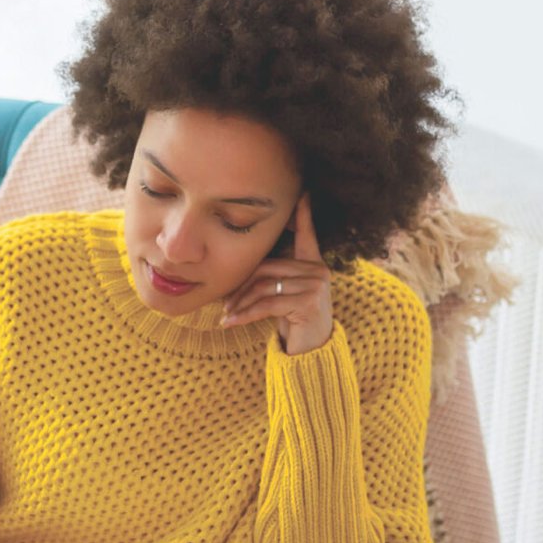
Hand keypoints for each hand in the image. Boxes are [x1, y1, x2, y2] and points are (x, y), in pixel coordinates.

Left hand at [220, 193, 335, 354]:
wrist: (313, 350)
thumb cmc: (295, 319)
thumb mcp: (284, 294)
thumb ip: (272, 277)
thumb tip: (238, 269)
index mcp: (313, 264)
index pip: (307, 234)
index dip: (304, 214)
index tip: (303, 192)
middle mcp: (318, 270)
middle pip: (267, 268)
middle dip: (242, 286)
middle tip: (224, 303)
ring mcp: (316, 285)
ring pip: (264, 286)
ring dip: (241, 303)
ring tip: (226, 315)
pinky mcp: (308, 302)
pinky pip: (266, 304)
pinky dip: (244, 315)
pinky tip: (229, 323)